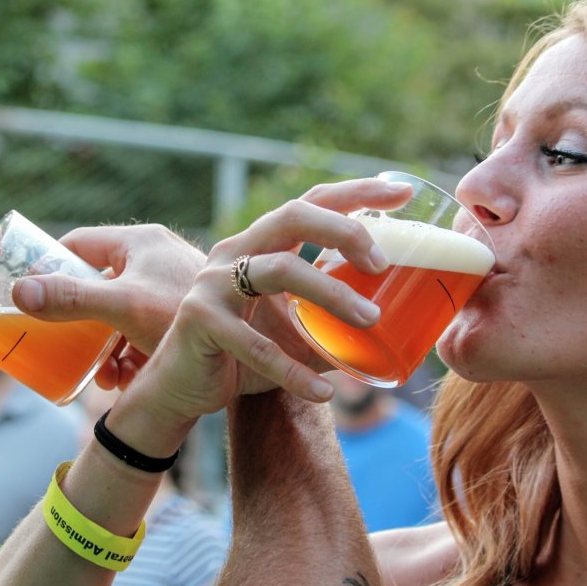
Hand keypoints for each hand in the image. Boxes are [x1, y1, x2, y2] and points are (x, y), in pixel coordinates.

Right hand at [11, 224, 205, 387]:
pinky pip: (140, 329)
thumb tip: (19, 291)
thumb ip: (71, 299)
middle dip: (78, 322)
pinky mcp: (179, 314)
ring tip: (105, 376)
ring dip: (103, 345)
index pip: (76, 244)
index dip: (48, 268)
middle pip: (95, 284)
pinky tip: (127, 379)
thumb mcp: (124, 307)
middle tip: (64, 349)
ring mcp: (167, 287)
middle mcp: (152, 259)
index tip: (29, 298)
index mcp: (137, 242)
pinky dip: (129, 353)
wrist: (254, 344)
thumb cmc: (187, 315)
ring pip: (117, 312)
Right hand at [133, 177, 412, 421]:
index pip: (311, 204)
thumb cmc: (243, 354)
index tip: (405, 192)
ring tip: (371, 321)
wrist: (181, 388)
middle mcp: (236, 253)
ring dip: (331, 294)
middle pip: (293, 216)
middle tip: (384, 262)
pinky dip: (294, 370)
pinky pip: (255, 344)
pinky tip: (324, 393)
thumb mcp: (296, 334)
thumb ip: (335, 326)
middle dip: (344, 231)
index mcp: (261, 245)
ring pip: (279, 270)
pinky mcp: (200, 322)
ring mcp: (214, 284)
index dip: (357, 193)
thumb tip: (397, 335)